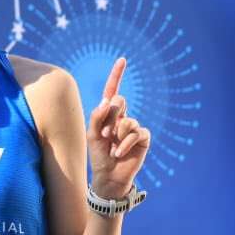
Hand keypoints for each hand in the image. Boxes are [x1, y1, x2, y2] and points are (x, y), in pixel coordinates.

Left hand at [87, 58, 150, 200]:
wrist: (109, 175)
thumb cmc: (98, 155)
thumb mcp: (92, 135)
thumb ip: (97, 117)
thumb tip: (107, 101)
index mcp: (108, 114)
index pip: (112, 92)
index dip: (117, 75)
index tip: (122, 59)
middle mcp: (122, 117)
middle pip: (119, 102)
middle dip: (109, 118)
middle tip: (104, 135)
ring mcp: (133, 127)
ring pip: (127, 120)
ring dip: (116, 135)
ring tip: (112, 148)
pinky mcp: (143, 138)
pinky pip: (137, 132)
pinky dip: (125, 143)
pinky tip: (119, 152)